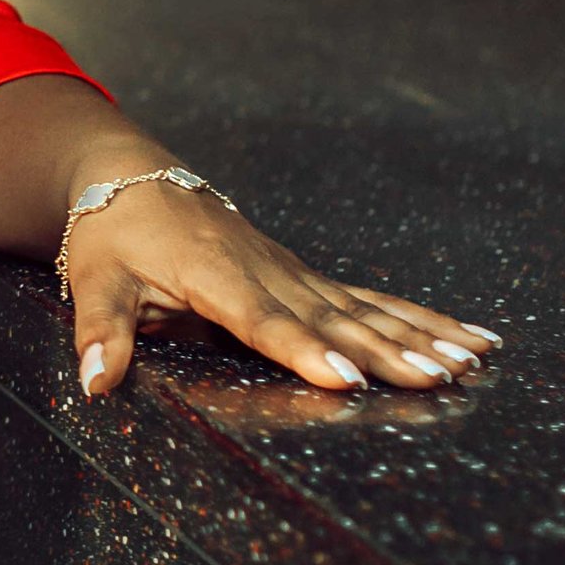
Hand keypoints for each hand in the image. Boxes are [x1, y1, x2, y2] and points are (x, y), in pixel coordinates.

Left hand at [64, 174, 502, 402]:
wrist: (133, 180)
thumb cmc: (112, 234)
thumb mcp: (94, 281)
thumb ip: (101, 332)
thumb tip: (96, 383)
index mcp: (214, 275)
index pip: (263, 320)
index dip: (304, 350)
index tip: (344, 379)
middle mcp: (266, 271)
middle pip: (332, 317)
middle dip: (386, 351)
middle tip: (436, 379)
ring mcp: (294, 273)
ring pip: (365, 308)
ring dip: (419, 336)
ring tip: (470, 364)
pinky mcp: (308, 278)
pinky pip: (371, 300)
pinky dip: (420, 319)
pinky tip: (470, 340)